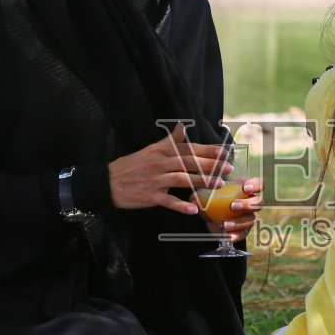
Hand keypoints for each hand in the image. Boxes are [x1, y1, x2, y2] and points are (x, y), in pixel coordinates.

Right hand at [108, 122, 230, 214]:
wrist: (107, 182)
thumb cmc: (130, 166)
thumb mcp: (149, 150)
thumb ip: (168, 141)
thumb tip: (181, 126)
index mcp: (159, 151)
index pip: (187, 148)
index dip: (206, 150)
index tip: (222, 152)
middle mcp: (159, 164)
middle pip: (188, 162)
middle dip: (210, 165)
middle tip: (227, 168)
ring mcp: (154, 181)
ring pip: (182, 179)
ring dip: (201, 182)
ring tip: (218, 184)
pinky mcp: (150, 196)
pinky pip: (168, 201)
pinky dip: (181, 205)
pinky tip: (193, 208)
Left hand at [206, 176, 264, 239]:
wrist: (212, 210)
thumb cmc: (213, 195)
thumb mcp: (208, 192)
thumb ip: (202, 194)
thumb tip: (194, 199)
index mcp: (247, 188)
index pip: (259, 184)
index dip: (254, 186)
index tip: (245, 188)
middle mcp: (252, 202)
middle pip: (258, 203)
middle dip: (247, 205)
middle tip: (232, 206)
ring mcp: (250, 216)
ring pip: (251, 220)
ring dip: (239, 222)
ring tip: (225, 224)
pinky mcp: (245, 229)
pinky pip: (243, 233)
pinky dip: (235, 235)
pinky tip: (227, 236)